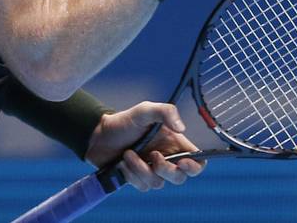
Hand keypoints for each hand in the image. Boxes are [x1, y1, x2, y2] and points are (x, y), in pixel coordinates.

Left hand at [84, 101, 204, 191]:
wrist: (99, 135)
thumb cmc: (124, 121)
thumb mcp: (144, 110)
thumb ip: (165, 112)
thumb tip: (182, 128)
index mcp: (174, 143)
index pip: (196, 159)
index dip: (196, 165)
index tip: (184, 162)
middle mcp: (166, 158)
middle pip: (180, 177)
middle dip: (166, 170)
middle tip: (153, 156)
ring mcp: (152, 170)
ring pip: (159, 183)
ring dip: (142, 169)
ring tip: (128, 153)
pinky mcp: (138, 179)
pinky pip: (143, 186)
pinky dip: (132, 175)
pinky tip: (123, 162)